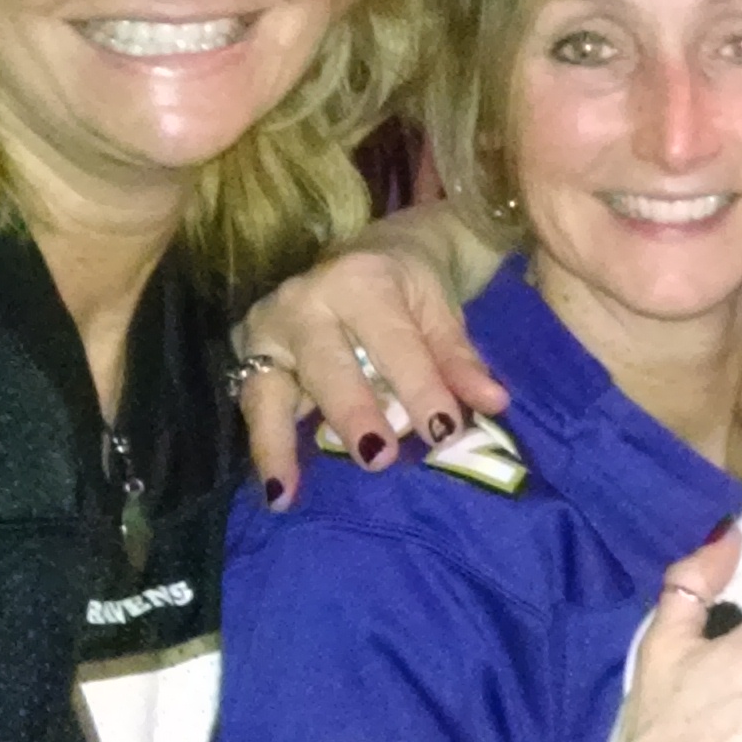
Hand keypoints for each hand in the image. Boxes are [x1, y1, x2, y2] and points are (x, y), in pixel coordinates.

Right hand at [232, 206, 508, 503]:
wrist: (374, 249)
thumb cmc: (411, 283)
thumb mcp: (441, 309)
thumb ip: (459, 359)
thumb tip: (492, 404)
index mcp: (360, 281)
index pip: (394, 344)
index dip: (421, 389)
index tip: (445, 434)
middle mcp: (305, 301)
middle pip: (327, 365)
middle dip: (351, 412)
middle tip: (377, 459)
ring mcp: (268, 328)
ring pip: (267, 389)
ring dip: (276, 442)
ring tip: (287, 492)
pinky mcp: (248, 355)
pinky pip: (253, 405)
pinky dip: (264, 447)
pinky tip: (277, 491)